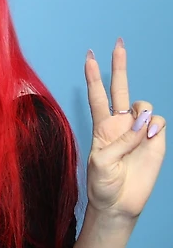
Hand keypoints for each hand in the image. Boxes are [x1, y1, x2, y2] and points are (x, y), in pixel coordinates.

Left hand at [84, 38, 165, 221]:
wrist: (119, 204)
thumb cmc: (103, 184)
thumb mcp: (101, 162)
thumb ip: (119, 141)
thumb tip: (142, 124)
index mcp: (101, 126)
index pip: (97, 95)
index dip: (93, 76)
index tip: (89, 55)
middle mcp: (120, 123)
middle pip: (119, 87)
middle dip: (118, 65)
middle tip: (118, 44)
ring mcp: (138, 130)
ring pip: (142, 105)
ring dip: (141, 113)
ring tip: (138, 133)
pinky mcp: (155, 139)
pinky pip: (159, 122)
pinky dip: (154, 126)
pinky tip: (149, 137)